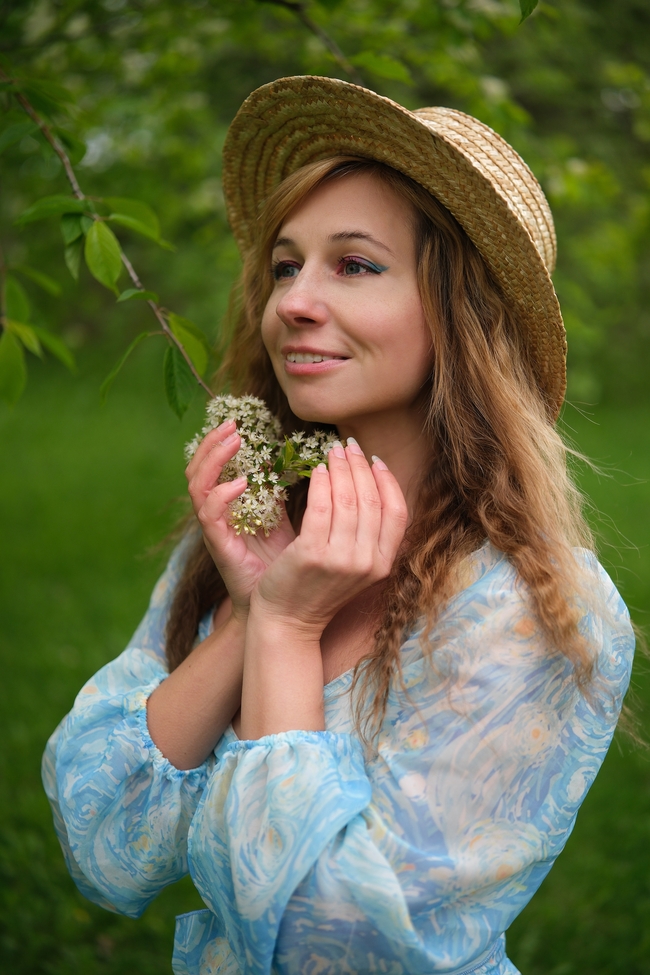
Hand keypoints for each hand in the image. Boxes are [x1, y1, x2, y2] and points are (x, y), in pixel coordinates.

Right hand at [186, 419, 295, 617]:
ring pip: (197, 485)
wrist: (278, 607)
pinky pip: (210, 514)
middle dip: (211, 443)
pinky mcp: (218, 544)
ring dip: (214, 459)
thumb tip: (291, 459)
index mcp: (227, 505)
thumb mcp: (281, 520)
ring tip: (234, 442)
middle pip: (196, 469)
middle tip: (232, 424)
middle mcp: (214, 514)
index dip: (219, 442)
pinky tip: (241, 483)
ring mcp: (213, 529)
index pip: (212, 465)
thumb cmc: (280, 563)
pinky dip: (222, 494)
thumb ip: (277, 493)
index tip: (239, 422)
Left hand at [251, 441, 407, 633]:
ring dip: (341, 470)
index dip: (388, 481)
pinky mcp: (313, 555)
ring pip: (348, 500)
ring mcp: (341, 560)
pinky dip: (320, 484)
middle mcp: (367, 563)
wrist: (288, 622)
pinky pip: (321, 507)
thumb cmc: (319, 589)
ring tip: (333, 454)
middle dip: (361, 467)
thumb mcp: (356, 566)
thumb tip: (372, 488)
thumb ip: (369, 536)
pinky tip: (316, 471)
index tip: (375, 460)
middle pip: (372, 500)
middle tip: (349, 447)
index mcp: (384, 564)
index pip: (398, 512)